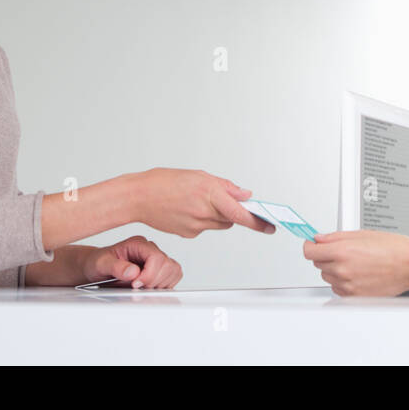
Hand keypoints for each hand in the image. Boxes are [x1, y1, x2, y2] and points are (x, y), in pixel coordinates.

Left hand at [83, 235, 182, 288]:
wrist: (95, 267)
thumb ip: (116, 267)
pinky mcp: (160, 268)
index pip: (156, 257)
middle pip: (168, 265)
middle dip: (154, 281)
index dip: (149, 274)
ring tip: (142, 287)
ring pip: (174, 270)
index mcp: (138, 244)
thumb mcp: (100, 265)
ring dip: (160, 283)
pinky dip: (165, 285)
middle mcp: (150, 249)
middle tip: (137, 287)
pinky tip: (149, 287)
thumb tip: (133, 272)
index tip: (135, 284)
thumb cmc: (97, 263)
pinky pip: (174, 276)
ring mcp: (156, 258)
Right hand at [130, 168, 276, 238]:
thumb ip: (224, 186)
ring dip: (217, 215)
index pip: (240, 212)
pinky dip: (201, 220)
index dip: (257, 221)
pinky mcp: (188, 234)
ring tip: (196, 201)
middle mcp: (204, 212)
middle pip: (231, 218)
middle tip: (222, 201)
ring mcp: (195, 226)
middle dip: (232, 211)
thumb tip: (244, 195)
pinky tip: (186, 209)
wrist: (138, 197)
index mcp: (209, 193)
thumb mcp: (198, 175)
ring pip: (218, 224)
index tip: (270, 226)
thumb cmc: (164, 182)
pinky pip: (204, 228)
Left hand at [302, 229, 408, 295]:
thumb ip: (336, 236)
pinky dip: (343, 282)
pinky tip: (358, 273)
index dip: (310, 245)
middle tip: (342, 251)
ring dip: (334, 269)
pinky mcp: (354, 296)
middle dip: (325, 256)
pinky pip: (338, 289)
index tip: (313, 243)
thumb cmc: (393, 248)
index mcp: (342, 251)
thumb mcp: (363, 234)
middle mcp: (342, 269)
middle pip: (318, 264)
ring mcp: (347, 285)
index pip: (309, 251)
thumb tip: (319, 238)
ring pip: (328, 277)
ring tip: (355, 262)